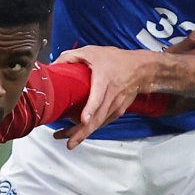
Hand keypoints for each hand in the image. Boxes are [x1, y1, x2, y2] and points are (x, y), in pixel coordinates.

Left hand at [54, 21, 194, 142]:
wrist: (141, 69)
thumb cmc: (116, 60)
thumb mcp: (92, 52)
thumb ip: (71, 57)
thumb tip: (53, 66)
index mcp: (104, 81)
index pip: (97, 98)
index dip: (90, 109)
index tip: (83, 120)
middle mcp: (111, 96)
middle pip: (97, 118)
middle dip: (81, 132)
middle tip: (67, 142)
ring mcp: (116, 106)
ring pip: (99, 124)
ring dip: (84, 134)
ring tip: (68, 140)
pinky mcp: (118, 111)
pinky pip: (103, 122)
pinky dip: (93, 129)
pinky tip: (81, 132)